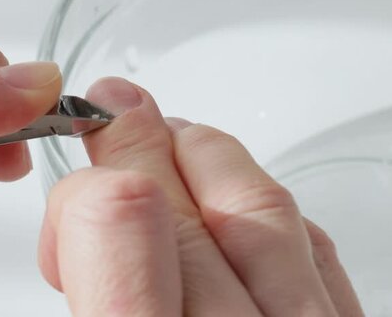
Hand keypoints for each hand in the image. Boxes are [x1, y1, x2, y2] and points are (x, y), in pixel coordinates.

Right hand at [39, 78, 362, 315]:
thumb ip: (90, 281)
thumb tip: (77, 213)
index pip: (118, 220)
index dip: (88, 185)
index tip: (76, 185)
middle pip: (190, 205)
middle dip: (138, 143)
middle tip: (113, 111)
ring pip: (263, 212)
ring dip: (206, 156)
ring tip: (168, 136)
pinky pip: (315, 250)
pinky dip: (265, 207)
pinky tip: (233, 197)